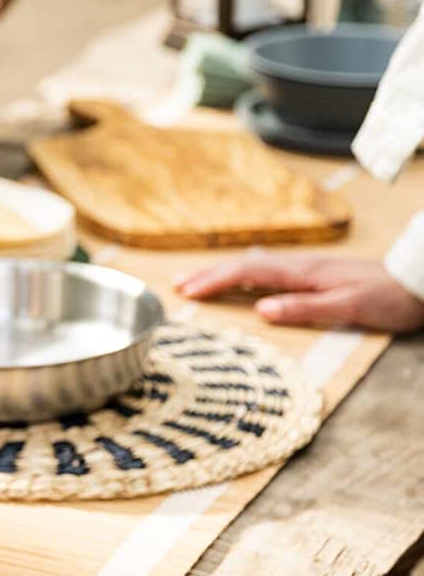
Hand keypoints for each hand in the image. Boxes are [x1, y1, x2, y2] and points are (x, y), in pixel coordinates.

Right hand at [175, 254, 423, 332]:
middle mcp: (300, 267)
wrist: (419, 282)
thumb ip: (304, 308)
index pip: (247, 274)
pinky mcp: (314, 275)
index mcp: (302, 274)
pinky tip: (239, 278)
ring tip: (196, 280)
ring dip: (221, 272)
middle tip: (176, 285)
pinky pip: (266, 270)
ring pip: (253, 266)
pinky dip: (242, 274)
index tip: (186, 292)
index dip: (214, 282)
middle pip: (243, 266)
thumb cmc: (389, 299)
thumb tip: (261, 310)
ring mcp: (306, 269)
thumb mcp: (349, 308)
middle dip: (208, 274)